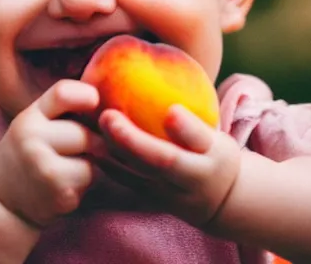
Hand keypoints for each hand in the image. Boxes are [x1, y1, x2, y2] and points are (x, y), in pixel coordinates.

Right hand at [0, 80, 105, 227]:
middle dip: (91, 142)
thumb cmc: (29, 153)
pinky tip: (67, 187)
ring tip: (70, 170)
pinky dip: (87, 185)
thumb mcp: (36, 123)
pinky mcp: (59, 194)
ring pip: (93, 159)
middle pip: (85, 133)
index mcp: (29, 117)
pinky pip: (92, 181)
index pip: (63, 93)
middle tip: (78, 151)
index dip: (86, 95)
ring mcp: (44, 168)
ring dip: (91, 166)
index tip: (94, 103)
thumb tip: (110, 105)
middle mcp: (31, 139)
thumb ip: (65, 107)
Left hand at [97, 104, 240, 227]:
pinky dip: (108, 165)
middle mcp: (189, 179)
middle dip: (132, 139)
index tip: (172, 111)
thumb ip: (194, 127)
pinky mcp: (149, 199)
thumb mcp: (218, 141)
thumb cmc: (215, 158)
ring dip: (114, 150)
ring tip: (96, 125)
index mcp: (211, 158)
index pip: (200, 142)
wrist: (218, 203)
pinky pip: (126, 182)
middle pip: (160, 161)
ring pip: (138, 174)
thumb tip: (171, 109)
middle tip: (108, 115)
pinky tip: (92, 146)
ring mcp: (167, 193)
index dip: (185, 128)